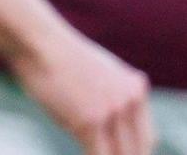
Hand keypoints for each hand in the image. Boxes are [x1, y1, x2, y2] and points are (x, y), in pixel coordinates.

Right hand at [8, 24, 153, 154]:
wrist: (39, 43)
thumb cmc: (60, 59)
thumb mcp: (99, 75)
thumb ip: (113, 99)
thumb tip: (113, 131)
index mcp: (136, 88)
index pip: (147, 139)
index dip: (134, 153)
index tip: (119, 154)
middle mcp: (130, 100)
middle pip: (137, 150)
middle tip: (102, 152)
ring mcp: (111, 111)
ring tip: (91, 148)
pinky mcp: (89, 121)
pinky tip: (81, 150)